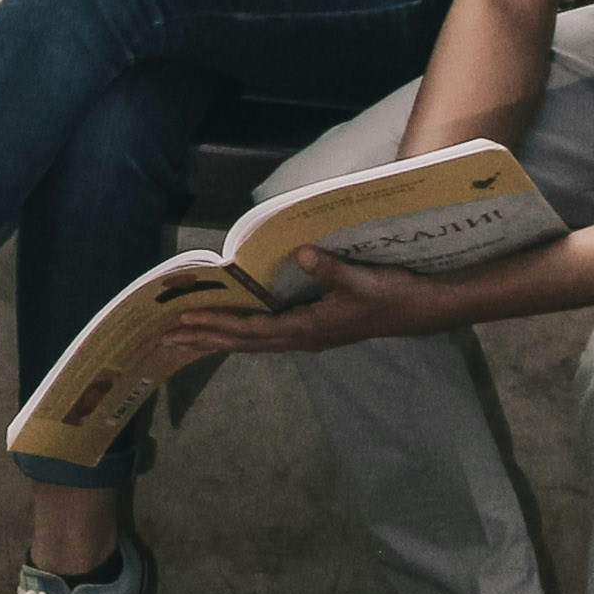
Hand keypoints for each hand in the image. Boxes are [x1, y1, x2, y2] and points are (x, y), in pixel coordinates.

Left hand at [181, 249, 457, 355]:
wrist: (423, 309)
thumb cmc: (392, 294)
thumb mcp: (361, 279)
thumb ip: (329, 267)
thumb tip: (300, 251)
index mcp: (309, 328)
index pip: (253, 330)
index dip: (219, 324)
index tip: (187, 321)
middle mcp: (304, 337)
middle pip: (246, 342)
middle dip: (208, 338)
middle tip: (170, 336)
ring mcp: (310, 336)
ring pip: (256, 342)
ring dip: (222, 338)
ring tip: (190, 336)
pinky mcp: (317, 330)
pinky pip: (270, 336)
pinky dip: (245, 333)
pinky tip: (233, 330)